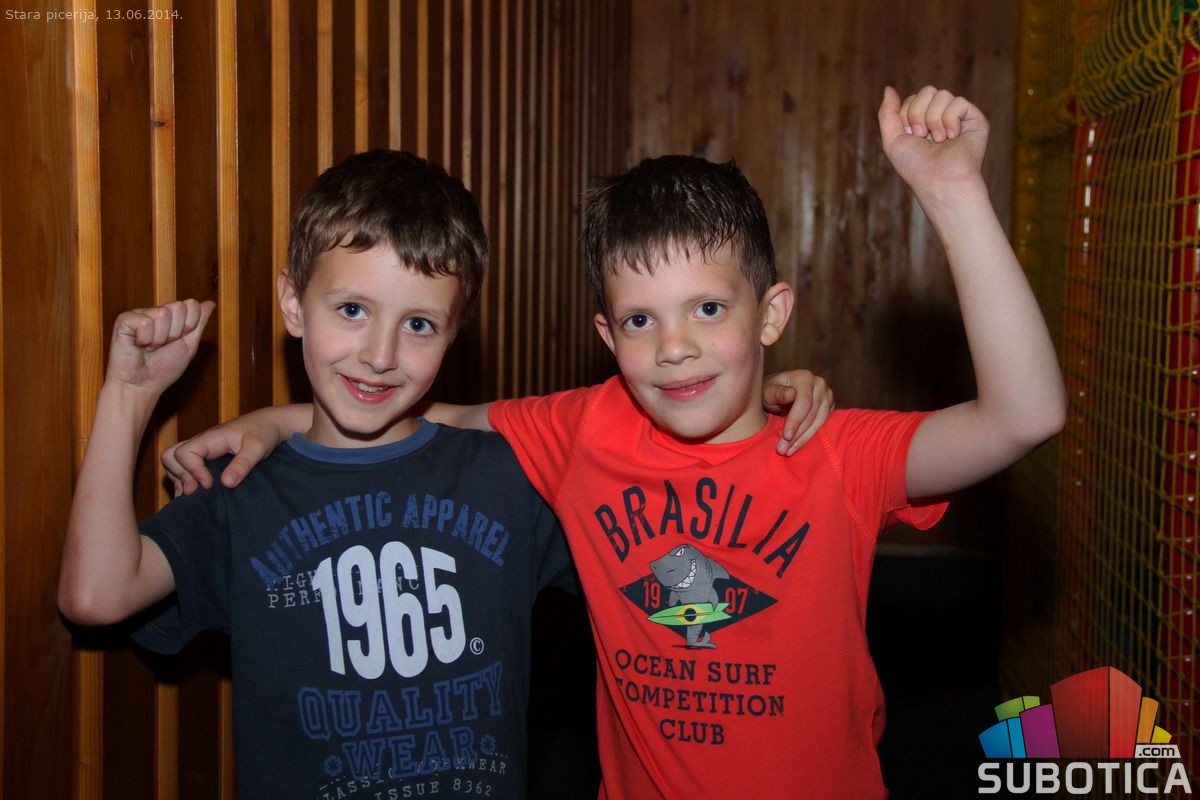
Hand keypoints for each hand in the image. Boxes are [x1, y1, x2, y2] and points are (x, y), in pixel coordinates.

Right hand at [106, 300, 214, 396]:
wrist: (141, 386)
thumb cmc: (162, 369)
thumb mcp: (189, 345)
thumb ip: (199, 323)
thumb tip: (210, 303)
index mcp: (170, 317)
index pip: (191, 305)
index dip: (190, 326)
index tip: (178, 342)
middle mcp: (154, 312)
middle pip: (179, 307)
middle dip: (175, 333)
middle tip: (161, 346)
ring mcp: (139, 314)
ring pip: (163, 314)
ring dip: (159, 339)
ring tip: (149, 348)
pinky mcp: (124, 319)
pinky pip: (145, 321)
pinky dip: (145, 339)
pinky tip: (137, 345)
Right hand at [162, 408, 281, 495]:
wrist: (270, 424)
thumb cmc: (264, 432)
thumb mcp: (258, 448)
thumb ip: (243, 464)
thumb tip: (226, 483)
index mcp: (210, 438)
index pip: (185, 453)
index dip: (193, 471)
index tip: (210, 484)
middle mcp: (201, 443)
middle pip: (170, 456)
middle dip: (179, 475)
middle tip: (196, 490)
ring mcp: (201, 450)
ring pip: (173, 462)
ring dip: (179, 478)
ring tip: (195, 494)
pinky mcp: (205, 457)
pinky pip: (184, 467)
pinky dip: (184, 479)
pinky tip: (197, 493)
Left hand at [763, 370, 833, 455]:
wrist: (776, 392)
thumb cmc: (769, 392)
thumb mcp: (767, 391)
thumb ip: (777, 393)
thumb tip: (791, 394)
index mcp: (804, 377)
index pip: (804, 402)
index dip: (795, 420)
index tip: (786, 436)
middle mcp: (819, 384)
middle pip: (812, 414)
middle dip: (797, 434)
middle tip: (783, 450)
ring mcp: (827, 395)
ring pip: (819, 421)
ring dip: (804, 439)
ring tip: (788, 451)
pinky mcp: (829, 407)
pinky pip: (822, 425)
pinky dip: (809, 437)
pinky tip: (797, 446)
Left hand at [878, 86, 987, 196]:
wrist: (939, 180)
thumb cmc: (916, 167)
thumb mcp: (892, 140)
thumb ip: (887, 113)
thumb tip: (888, 88)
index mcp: (923, 121)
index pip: (912, 98)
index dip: (906, 115)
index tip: (911, 136)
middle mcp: (941, 117)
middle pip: (927, 91)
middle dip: (918, 113)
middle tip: (923, 137)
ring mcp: (958, 117)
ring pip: (942, 94)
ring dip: (934, 119)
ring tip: (939, 140)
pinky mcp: (975, 119)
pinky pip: (959, 102)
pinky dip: (950, 120)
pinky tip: (953, 137)